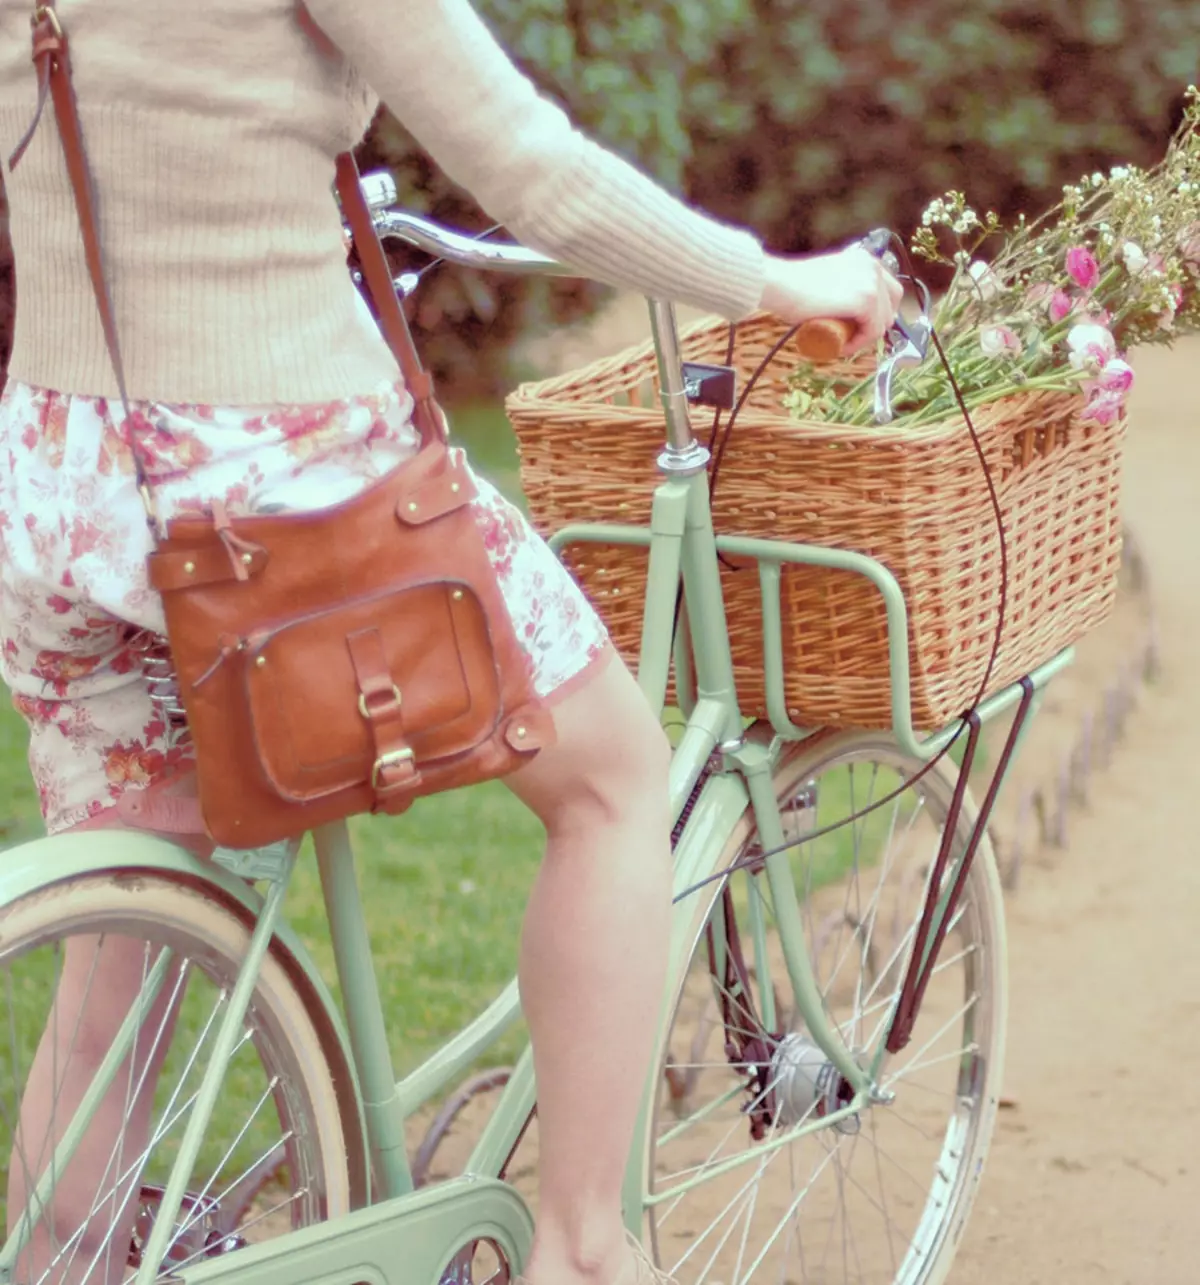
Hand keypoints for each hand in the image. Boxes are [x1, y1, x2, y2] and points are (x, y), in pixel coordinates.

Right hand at [758, 245, 903, 353]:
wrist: (780, 284)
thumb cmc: (792, 285)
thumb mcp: (827, 280)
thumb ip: (839, 284)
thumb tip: (840, 304)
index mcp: (864, 259)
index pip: (888, 289)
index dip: (878, 311)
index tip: (861, 325)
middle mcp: (873, 267)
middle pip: (891, 305)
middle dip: (876, 324)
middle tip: (853, 336)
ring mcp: (871, 283)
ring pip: (882, 321)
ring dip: (865, 337)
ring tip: (843, 343)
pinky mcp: (866, 300)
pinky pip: (873, 330)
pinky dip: (860, 343)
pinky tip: (844, 346)